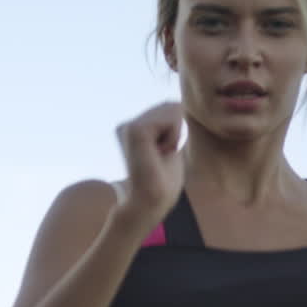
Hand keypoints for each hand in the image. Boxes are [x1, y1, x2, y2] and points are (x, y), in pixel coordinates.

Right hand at [114, 102, 185, 231]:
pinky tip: (160, 153)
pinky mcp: (134, 129)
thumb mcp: (170, 146)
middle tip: (162, 156)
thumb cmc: (163, 182)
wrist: (151, 202)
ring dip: (174, 135)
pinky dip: (173, 136)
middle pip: (171, 105)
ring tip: (159, 155)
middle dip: (176, 130)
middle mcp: (128, 124)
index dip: (177, 131)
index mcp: (135, 128)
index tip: (165, 154)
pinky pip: (170, 118)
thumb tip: (177, 104)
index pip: (170, 109)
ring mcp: (129, 125)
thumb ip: (170, 125)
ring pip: (171, 109)